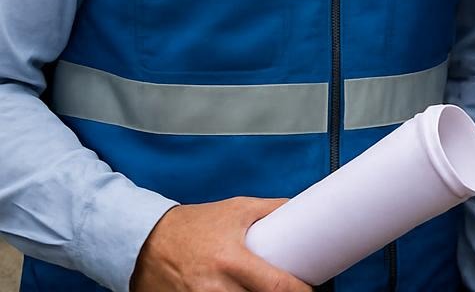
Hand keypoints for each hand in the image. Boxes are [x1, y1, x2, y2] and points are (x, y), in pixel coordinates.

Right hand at [132, 198, 309, 291]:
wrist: (147, 240)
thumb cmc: (195, 224)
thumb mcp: (237, 209)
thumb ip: (271, 210)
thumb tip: (302, 209)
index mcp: (232, 261)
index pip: (277, 286)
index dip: (300, 291)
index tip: (309, 288)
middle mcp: (215, 288)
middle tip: (286, 289)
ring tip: (260, 289)